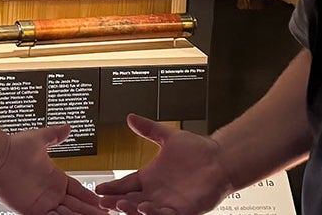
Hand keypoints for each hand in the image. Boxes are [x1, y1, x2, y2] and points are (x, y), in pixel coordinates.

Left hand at [0, 125, 108, 214]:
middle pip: (76, 206)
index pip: (79, 191)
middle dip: (91, 211)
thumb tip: (67, 127)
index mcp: (55, 179)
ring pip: (67, 214)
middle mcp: (50, 193)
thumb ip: (55, 135)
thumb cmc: (13, 147)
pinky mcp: (31, 211)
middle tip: (108, 214)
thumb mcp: (40, 139)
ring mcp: (42, 203)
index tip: (103, 202)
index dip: (91, 198)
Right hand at [96, 114, 233, 214]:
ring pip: (143, 210)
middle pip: (129, 200)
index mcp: (150, 177)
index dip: (112, 187)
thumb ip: (149, 129)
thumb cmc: (199, 150)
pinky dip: (153, 213)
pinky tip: (144, 208)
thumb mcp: (168, 137)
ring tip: (121, 204)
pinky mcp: (182, 210)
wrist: (222, 159)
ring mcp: (168, 203)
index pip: (125, 185)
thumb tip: (132, 117)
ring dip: (131, 209)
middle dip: (116, 202)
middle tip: (103, 201)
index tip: (98, 188)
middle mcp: (156, 192)